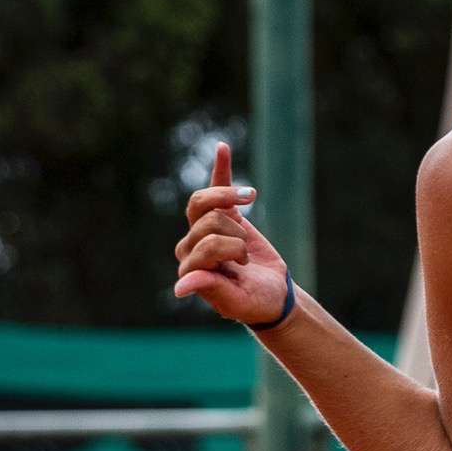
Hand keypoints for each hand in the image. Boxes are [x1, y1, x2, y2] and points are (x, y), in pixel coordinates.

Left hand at [173, 143, 292, 325]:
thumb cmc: (255, 301)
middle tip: (247, 258)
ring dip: (233, 207)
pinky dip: (220, 168)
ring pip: (207, 202)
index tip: (246, 267)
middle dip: (236, 237)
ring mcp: (202, 229)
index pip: (206, 243)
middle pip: (208, 221)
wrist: (272, 294)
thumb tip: (179, 287)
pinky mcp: (221, 214)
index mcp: (188, 268)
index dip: (232, 250)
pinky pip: (216, 186)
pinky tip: (222, 148)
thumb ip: (210, 289)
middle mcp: (189, 247)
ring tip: (249, 219)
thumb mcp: (236, 300)